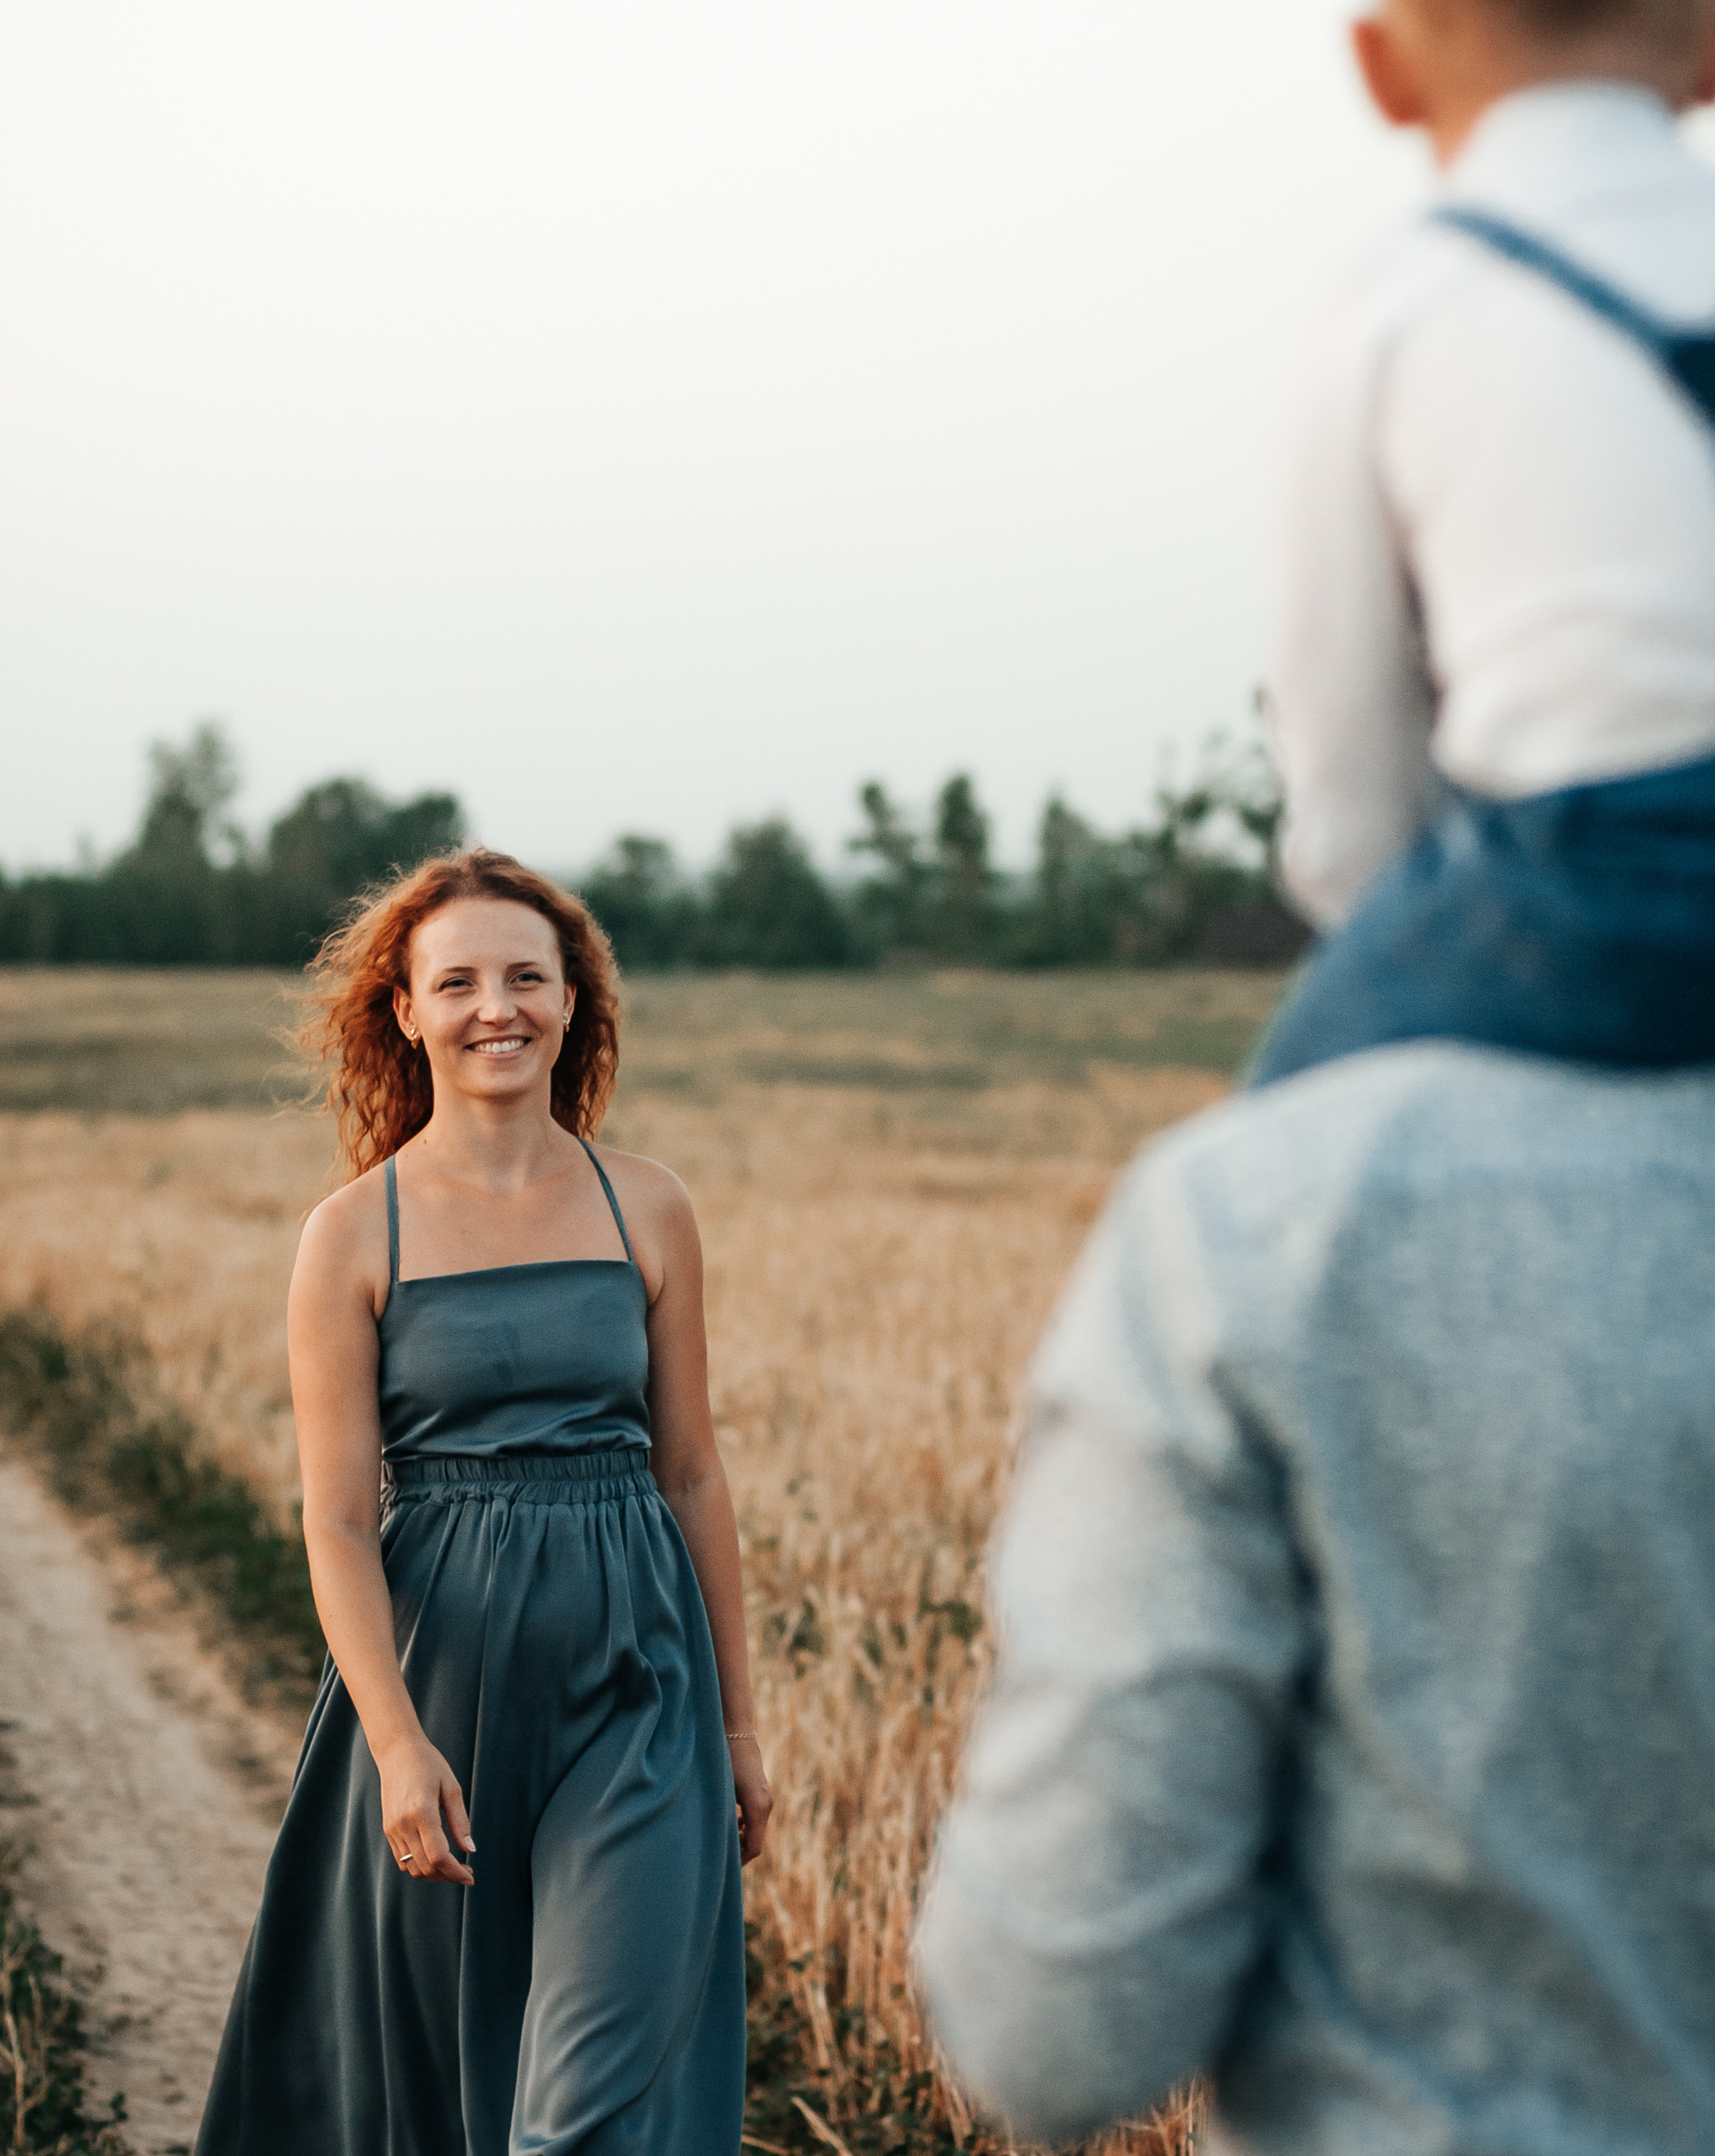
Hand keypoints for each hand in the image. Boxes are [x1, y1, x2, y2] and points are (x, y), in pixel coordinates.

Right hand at [377, 1733, 475, 1884]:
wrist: (397, 1752)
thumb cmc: (429, 1764)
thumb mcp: (451, 1787)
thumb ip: (460, 1820)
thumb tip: (470, 1850)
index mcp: (421, 1812)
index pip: (438, 1856)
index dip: (455, 1872)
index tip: (470, 1876)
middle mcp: (403, 1824)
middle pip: (426, 1867)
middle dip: (448, 1876)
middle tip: (467, 1872)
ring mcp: (392, 1829)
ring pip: (412, 1868)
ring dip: (434, 1875)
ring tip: (453, 1869)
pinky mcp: (388, 1830)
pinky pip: (402, 1860)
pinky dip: (420, 1866)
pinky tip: (436, 1860)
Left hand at [729, 1735, 772, 1864]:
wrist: (736, 1732)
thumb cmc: (723, 1759)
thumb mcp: (720, 1791)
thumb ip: (721, 1817)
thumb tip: (715, 1843)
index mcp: (757, 1807)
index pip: (754, 1847)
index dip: (739, 1861)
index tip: (722, 1867)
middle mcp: (766, 1804)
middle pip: (756, 1841)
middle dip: (738, 1851)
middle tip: (717, 1857)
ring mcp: (766, 1798)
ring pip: (756, 1830)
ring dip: (741, 1838)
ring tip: (720, 1839)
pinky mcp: (762, 1792)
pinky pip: (756, 1818)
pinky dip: (744, 1826)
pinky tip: (729, 1821)